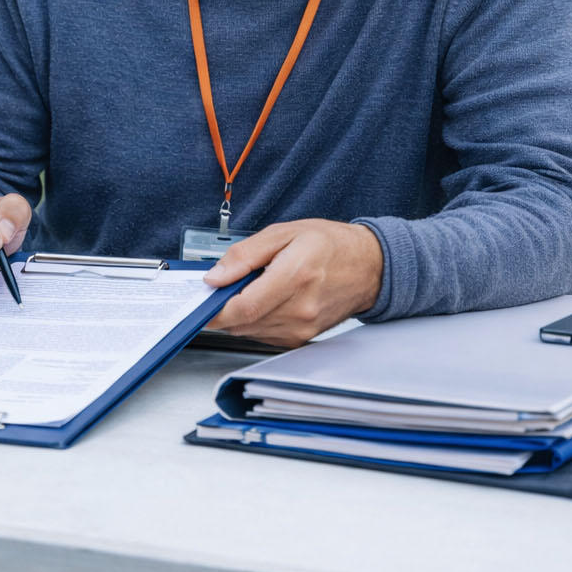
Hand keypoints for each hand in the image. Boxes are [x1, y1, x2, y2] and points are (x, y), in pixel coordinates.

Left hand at [203, 219, 383, 347]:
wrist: (369, 267)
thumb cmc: (330, 245)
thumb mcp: (283, 233)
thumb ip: (245, 255)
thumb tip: (216, 277)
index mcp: (296, 276)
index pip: (243, 307)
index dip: (215, 308)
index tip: (201, 300)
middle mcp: (300, 309)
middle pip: (242, 323)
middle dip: (223, 308)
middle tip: (221, 288)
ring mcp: (303, 328)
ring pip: (250, 331)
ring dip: (239, 315)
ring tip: (248, 289)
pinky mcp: (302, 338)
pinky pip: (264, 334)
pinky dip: (254, 320)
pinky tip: (263, 301)